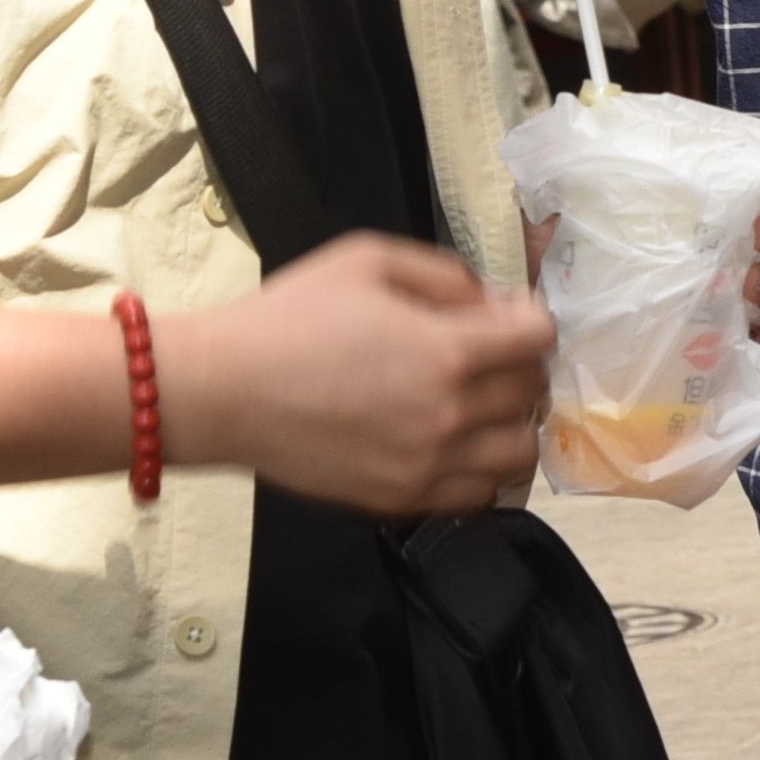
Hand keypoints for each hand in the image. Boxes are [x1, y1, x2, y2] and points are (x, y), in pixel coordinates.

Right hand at [161, 232, 551, 516]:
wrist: (222, 391)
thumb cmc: (287, 318)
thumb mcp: (366, 260)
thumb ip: (443, 276)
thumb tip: (491, 302)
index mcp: (447, 351)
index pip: (537, 338)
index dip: (530, 321)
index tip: (510, 318)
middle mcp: (449, 414)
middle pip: (532, 393)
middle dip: (522, 366)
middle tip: (493, 356)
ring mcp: (428, 464)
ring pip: (518, 454)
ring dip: (512, 424)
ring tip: (483, 407)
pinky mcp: (402, 499)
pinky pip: (477, 496)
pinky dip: (482, 471)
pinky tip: (457, 447)